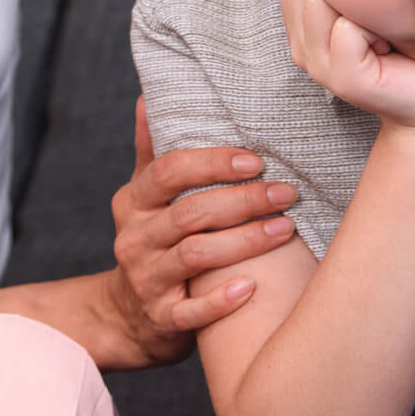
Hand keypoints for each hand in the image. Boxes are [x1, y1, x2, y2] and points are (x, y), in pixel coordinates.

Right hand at [104, 97, 297, 367]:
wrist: (127, 316)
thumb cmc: (152, 241)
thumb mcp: (144, 196)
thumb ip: (151, 150)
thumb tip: (149, 96)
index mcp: (133, 201)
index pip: (168, 172)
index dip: (212, 163)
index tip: (256, 161)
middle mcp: (135, 238)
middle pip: (190, 213)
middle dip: (243, 201)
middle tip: (287, 192)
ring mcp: (146, 279)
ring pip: (196, 255)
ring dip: (245, 242)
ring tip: (286, 229)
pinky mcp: (161, 319)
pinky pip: (191, 312)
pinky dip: (222, 300)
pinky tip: (253, 288)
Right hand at [278, 0, 414, 131]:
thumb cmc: (408, 48)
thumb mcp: (368, 9)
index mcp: (301, 30)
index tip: (364, 3)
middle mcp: (301, 49)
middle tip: (377, 23)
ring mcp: (318, 66)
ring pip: (320, 2)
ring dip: (362, 10)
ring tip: (384, 36)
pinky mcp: (343, 79)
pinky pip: (347, 29)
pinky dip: (375, 31)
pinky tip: (390, 49)